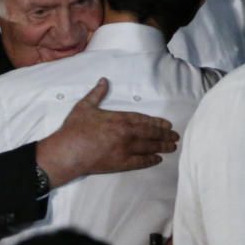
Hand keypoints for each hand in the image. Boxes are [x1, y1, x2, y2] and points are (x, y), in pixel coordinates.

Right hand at [35, 78, 178, 186]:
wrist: (68, 152)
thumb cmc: (74, 129)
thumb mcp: (85, 106)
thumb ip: (97, 93)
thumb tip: (104, 80)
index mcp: (120, 119)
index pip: (144, 120)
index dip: (157, 123)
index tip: (167, 124)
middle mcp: (127, 134)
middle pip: (151, 134)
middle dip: (165, 135)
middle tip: (176, 136)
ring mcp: (125, 149)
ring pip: (149, 147)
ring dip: (162, 147)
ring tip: (172, 147)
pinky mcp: (121, 163)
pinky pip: (140, 162)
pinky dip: (150, 160)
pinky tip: (158, 159)